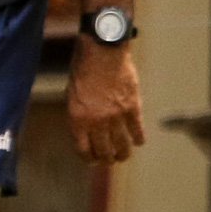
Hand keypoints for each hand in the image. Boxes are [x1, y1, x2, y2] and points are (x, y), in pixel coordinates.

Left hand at [67, 39, 144, 163]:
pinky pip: (137, 130)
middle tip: (110, 160)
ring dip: (123, 154)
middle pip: (104, 151)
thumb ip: (78, 115)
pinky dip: (138, 139)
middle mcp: (96, 121)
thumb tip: (84, 133)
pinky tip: (138, 142)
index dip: (89, 159)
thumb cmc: (83, 70)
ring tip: (124, 156)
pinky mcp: (132, 107)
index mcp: (77, 119)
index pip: (83, 150)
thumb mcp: (71, 95)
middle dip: (106, 159)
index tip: (93, 161)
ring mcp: (116, 116)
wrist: (102, 50)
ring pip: (122, 145)